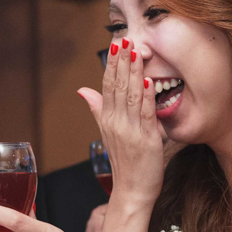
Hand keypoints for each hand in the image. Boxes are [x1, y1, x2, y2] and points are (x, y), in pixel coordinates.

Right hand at [78, 38, 166, 209]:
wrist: (132, 192)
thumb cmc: (125, 163)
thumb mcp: (108, 133)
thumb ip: (97, 109)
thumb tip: (83, 90)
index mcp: (107, 120)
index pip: (108, 86)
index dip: (112, 65)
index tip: (116, 44)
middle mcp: (116, 123)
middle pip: (118, 86)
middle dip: (122, 61)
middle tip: (126, 38)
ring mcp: (130, 131)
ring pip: (131, 95)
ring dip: (134, 72)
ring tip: (136, 51)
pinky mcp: (146, 140)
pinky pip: (146, 114)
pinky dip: (146, 96)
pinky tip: (148, 80)